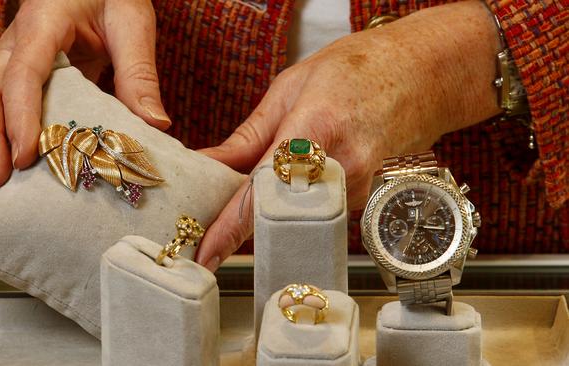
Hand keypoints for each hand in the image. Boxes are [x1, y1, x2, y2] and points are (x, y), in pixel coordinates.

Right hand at [0, 0, 169, 189]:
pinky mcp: (24, 77)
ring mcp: (15, 60)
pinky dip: (3, 140)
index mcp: (43, 25)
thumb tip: (155, 125)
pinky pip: (3, 109)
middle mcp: (19, 44)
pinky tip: (12, 172)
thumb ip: (140, 72)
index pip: (23, 74)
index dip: (21, 117)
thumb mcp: (133, 23)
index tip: (26, 156)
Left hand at [195, 1, 501, 271]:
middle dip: (241, 225)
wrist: (420, 76)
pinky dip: (294, 202)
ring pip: (294, 216)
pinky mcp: (361, 200)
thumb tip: (209, 164)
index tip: (206, 255)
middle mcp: (340, 168)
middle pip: (276, 214)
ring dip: (268, 209)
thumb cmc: (356, 73)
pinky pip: (314, 210)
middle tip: (215, 232)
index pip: (264, 191)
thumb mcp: (290, 89)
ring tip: (262, 185)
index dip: (231, 227)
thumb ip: (248, 136)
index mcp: (316, 130)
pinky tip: (298, 178)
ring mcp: (356, 190)